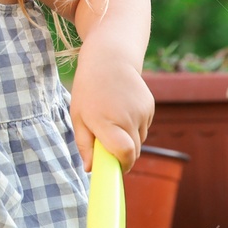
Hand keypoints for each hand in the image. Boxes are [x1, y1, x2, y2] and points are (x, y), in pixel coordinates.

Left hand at [68, 56, 152, 172]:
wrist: (110, 58)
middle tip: (107, 145)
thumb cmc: (88, 88)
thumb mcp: (77, 115)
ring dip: (128, 139)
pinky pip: (144, 128)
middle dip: (122, 155)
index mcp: (106, 121)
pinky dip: (134, 126)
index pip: (124, 154)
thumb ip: (84, 144)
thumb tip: (90, 169)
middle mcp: (128, 117)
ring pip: (139, 140)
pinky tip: (122, 110)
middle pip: (133, 152)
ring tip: (112, 120)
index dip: (121, 165)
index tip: (113, 168)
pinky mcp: (150, 107)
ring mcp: (142, 112)